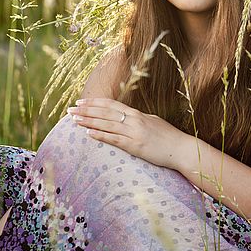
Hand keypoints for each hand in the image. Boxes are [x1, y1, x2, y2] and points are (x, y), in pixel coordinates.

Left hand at [67, 98, 188, 169]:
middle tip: (70, 109)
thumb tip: (127, 116)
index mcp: (137, 114)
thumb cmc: (168, 137)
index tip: (80, 101)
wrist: (181, 149)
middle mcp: (134, 120)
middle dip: (86, 110)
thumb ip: (138, 119)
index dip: (94, 102)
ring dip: (89, 121)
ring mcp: (134, 133)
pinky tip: (88, 133)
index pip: (110, 104)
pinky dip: (100, 135)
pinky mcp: (135, 146)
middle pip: (105, 112)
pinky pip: (114, 139)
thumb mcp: (152, 122)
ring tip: (74, 120)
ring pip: (106, 124)